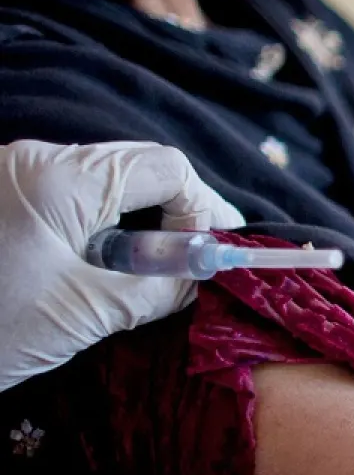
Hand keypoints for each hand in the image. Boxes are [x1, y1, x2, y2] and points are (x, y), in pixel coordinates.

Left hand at [0, 139, 243, 393]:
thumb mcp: (85, 313)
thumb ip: (159, 287)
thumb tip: (204, 277)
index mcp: (59, 176)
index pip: (164, 167)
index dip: (201, 209)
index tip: (212, 259)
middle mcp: (33, 161)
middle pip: (135, 170)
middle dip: (171, 217)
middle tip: (189, 270)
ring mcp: (10, 177)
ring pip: (103, 188)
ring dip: (133, 229)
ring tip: (142, 280)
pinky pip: (68, 202)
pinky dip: (97, 234)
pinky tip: (100, 276)